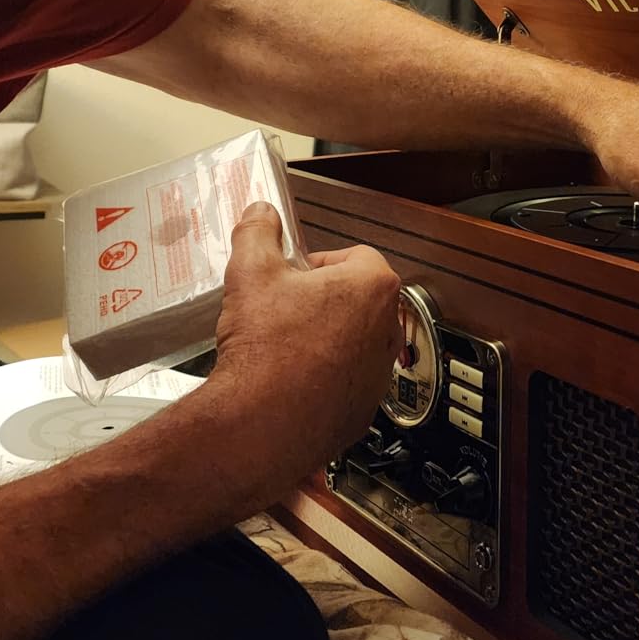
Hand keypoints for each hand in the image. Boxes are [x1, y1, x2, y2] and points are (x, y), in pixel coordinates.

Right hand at [203, 202, 400, 506]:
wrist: (259, 424)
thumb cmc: (265, 350)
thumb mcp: (251, 272)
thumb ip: (257, 233)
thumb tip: (260, 215)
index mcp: (373, 287)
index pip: (354, 257)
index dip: (318, 264)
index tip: (294, 275)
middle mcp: (387, 330)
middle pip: (356, 300)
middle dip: (322, 300)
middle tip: (284, 309)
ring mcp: (379, 373)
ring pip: (353, 342)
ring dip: (324, 339)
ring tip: (283, 347)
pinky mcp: (363, 409)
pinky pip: (345, 382)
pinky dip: (322, 378)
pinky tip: (288, 380)